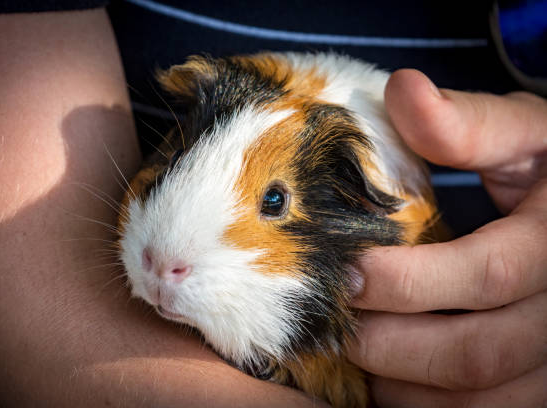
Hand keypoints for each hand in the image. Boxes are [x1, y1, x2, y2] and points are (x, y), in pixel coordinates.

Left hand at [348, 69, 546, 406]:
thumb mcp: (523, 134)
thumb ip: (467, 123)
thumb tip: (404, 89)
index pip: (487, 273)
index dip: (410, 281)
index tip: (348, 272)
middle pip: (478, 352)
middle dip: (392, 344)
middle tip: (337, 322)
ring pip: (480, 398)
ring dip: (405, 385)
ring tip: (357, 352)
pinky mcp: (542, 380)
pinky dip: (428, 406)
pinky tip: (391, 380)